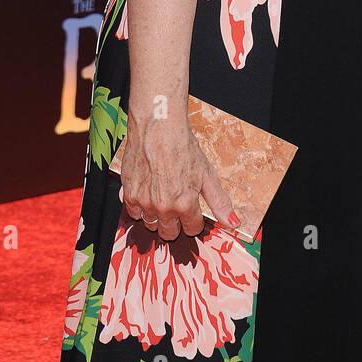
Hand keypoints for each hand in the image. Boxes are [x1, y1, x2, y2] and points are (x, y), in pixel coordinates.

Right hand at [120, 113, 236, 240]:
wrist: (158, 128)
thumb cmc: (182, 147)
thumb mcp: (207, 174)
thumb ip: (219, 202)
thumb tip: (233, 223)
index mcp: (185, 204)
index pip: (192, 229)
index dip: (194, 220)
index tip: (193, 210)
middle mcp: (163, 208)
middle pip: (169, 233)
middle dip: (175, 223)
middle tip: (177, 205)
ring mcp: (144, 202)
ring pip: (151, 225)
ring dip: (157, 217)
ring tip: (163, 197)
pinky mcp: (128, 194)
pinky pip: (133, 213)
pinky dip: (140, 207)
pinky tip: (148, 193)